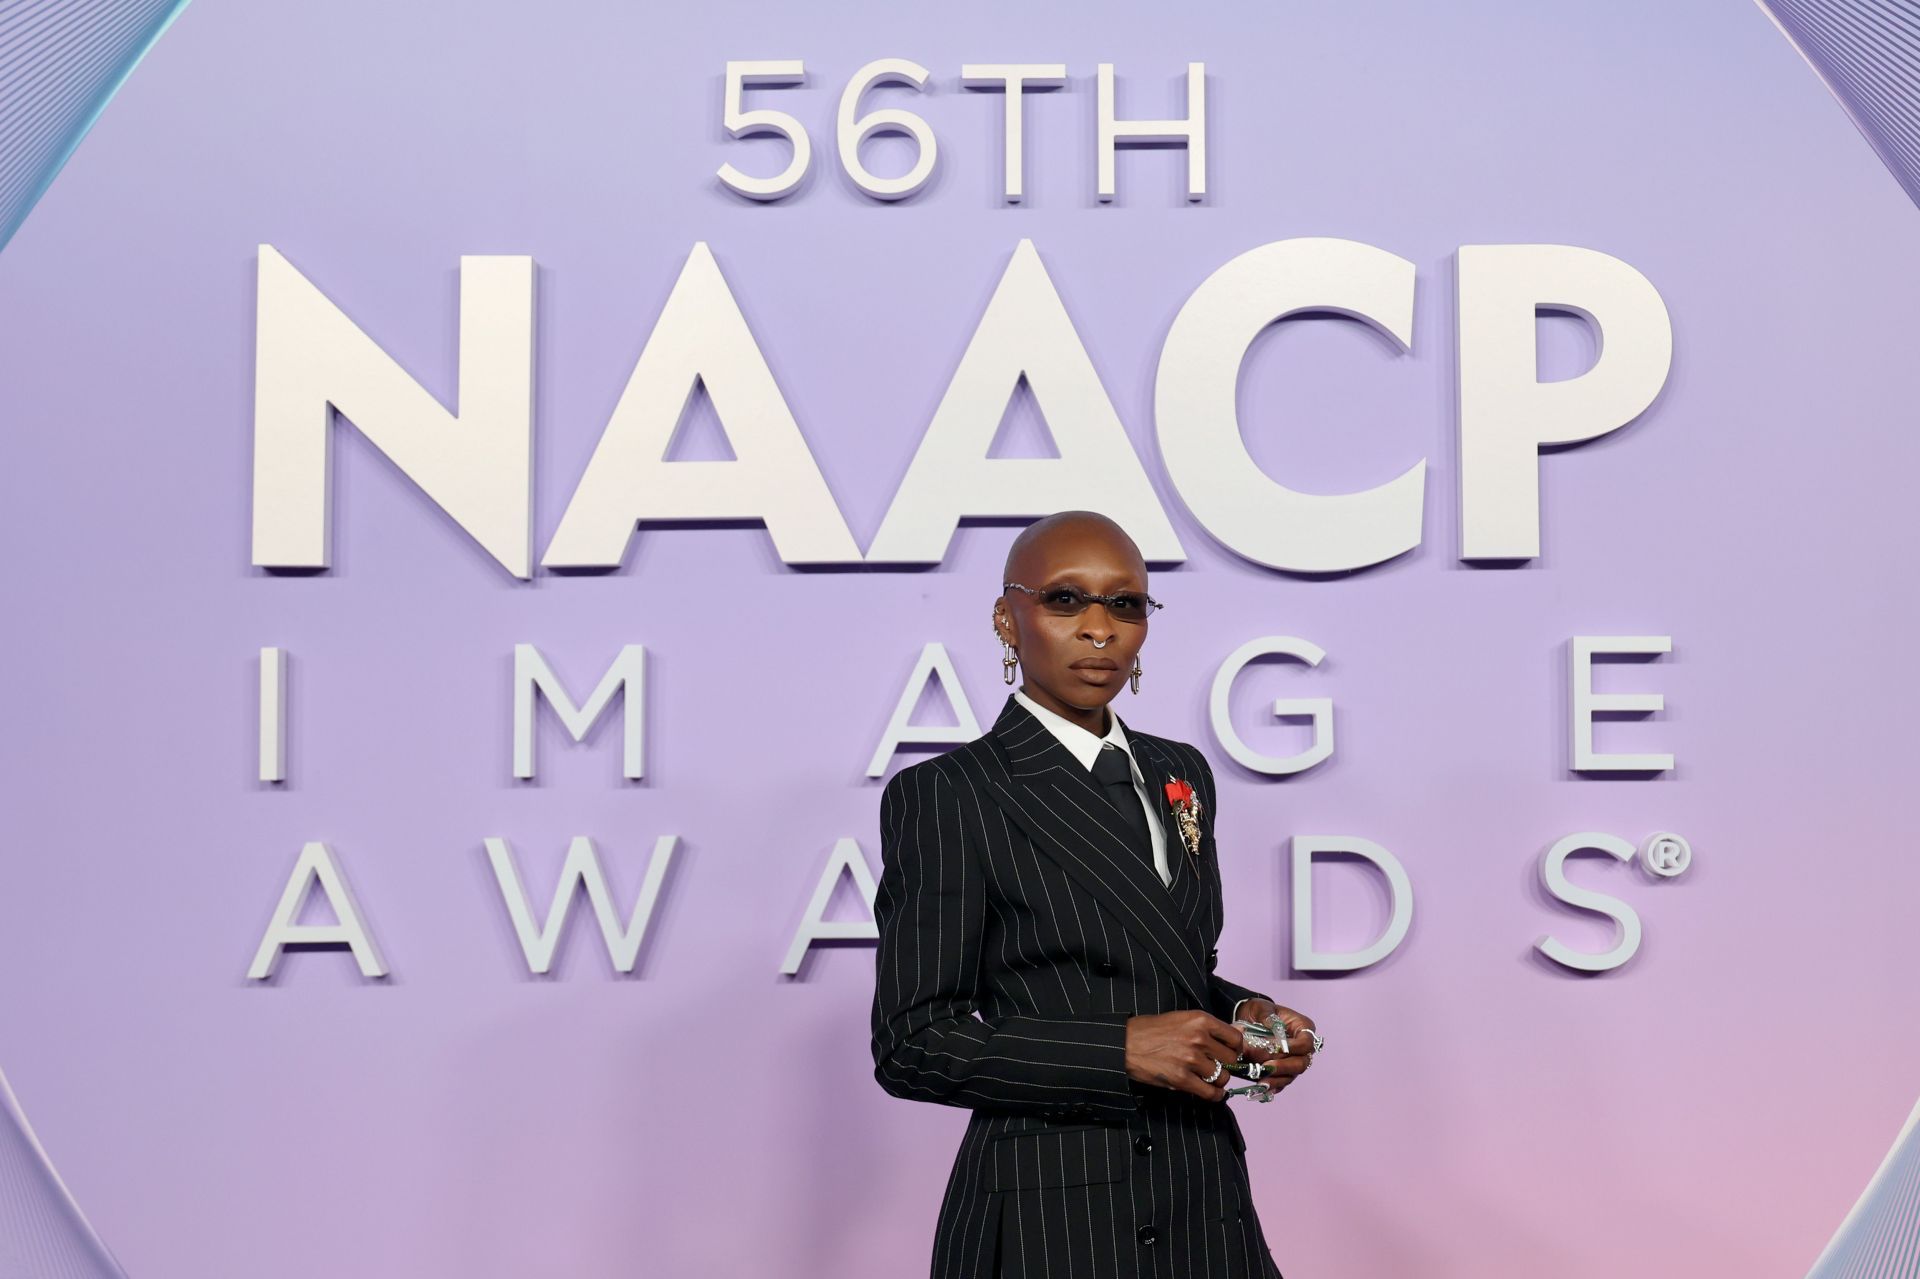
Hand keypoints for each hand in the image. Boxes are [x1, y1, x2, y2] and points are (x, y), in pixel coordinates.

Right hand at [1123, 1011, 1243, 1101]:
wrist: (1125, 1043)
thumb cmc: (1150, 1030)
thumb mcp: (1180, 1018)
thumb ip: (1203, 1029)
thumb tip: (1226, 1043)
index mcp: (1200, 1020)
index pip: (1235, 1038)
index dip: (1235, 1048)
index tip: (1230, 1053)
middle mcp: (1199, 1038)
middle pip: (1231, 1059)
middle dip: (1226, 1065)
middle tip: (1218, 1067)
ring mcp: (1191, 1059)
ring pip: (1222, 1077)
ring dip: (1217, 1080)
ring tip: (1208, 1078)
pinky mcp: (1181, 1078)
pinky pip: (1209, 1092)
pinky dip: (1214, 1095)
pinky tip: (1212, 1093)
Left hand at [1232, 999, 1317, 1095]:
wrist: (1248, 1019)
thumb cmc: (1259, 1011)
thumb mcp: (1261, 1008)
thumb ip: (1267, 1017)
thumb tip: (1274, 1030)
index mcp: (1303, 1028)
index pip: (1306, 1042)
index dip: (1294, 1048)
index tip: (1277, 1048)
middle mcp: (1302, 1047)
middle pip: (1302, 1063)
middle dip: (1284, 1066)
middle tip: (1267, 1066)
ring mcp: (1293, 1061)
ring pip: (1292, 1075)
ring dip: (1276, 1078)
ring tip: (1261, 1079)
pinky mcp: (1283, 1071)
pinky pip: (1281, 1082)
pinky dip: (1272, 1085)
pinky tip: (1261, 1085)